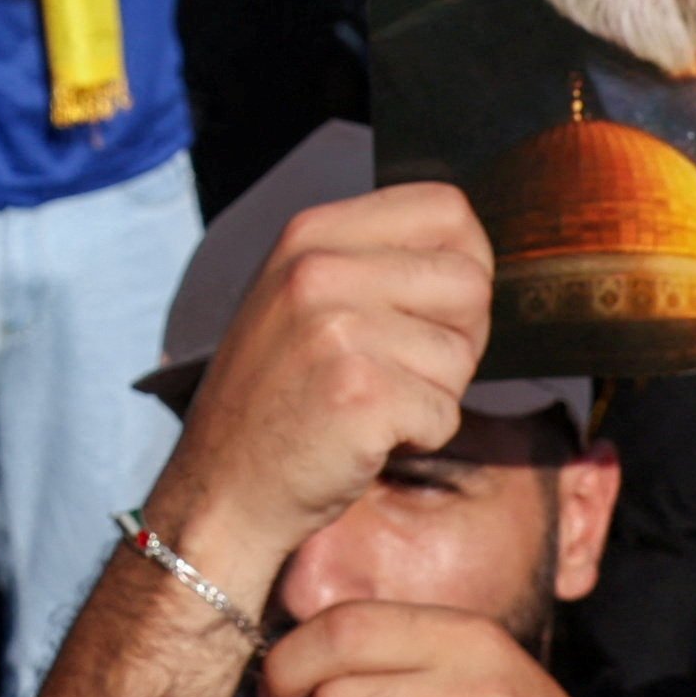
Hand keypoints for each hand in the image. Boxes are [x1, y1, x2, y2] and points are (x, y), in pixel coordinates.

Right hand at [132, 183, 490, 605]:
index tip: (436, 309)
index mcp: (311, 233)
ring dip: (434, 394)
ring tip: (371, 405)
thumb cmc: (277, 398)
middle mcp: (319, 269)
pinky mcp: (359, 394)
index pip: (446, 208)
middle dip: (459, 336)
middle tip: (401, 371)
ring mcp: (336, 330)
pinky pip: (446, 413)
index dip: (465, 261)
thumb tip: (473, 259)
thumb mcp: (301, 298)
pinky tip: (366, 439)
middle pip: (470, 282)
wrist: (222, 488)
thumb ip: (373, 263)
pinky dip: (420, 438)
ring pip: (462, 355)